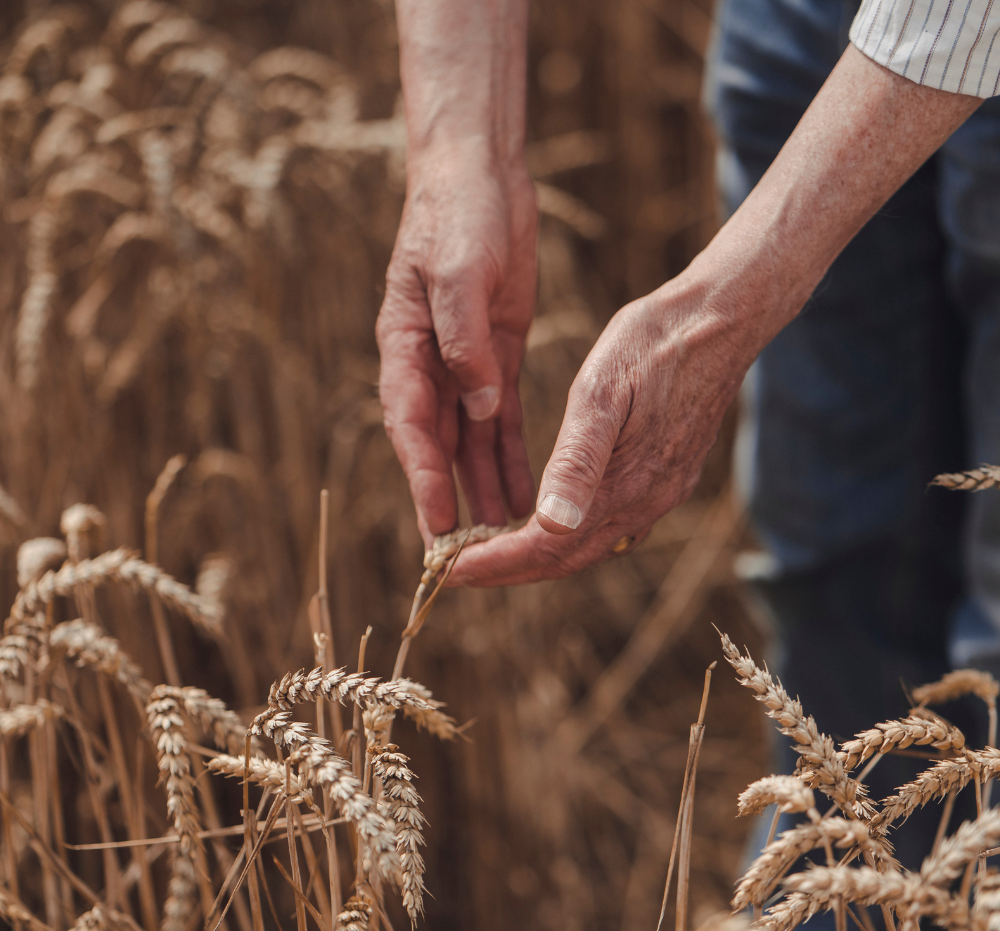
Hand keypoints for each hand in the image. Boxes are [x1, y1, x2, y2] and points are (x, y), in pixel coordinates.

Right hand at [376, 145, 537, 544]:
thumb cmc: (457, 216)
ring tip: (501, 540)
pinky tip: (523, 493)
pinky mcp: (497, 359)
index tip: (438, 525)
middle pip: (436, 447)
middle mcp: (429, 366)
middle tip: (462, 559)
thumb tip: (478, 405)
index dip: (423, 477)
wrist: (479, 179)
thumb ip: (463, 338)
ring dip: (483, 490)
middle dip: (448, 501)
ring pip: (471, 443)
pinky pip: (503, 421)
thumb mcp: (457, 271)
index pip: (410, 424)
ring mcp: (463, 367)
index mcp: (404, 347)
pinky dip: (511, 458)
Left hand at [446, 276, 756, 585]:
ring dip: (540, 559)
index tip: (449, 571)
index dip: (495, 564)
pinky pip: (613, 527)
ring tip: (494, 554)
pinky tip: (555, 525)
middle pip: (567, 560)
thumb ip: (577, 461)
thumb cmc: (652, 344)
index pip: (546, 548)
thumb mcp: (602, 392)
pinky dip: (573, 537)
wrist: (721, 321)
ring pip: (590, 548)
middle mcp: (645, 502)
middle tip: (457, 570)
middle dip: (508, 571)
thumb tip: (551, 525)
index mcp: (622, 484)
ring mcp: (662, 494)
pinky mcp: (669, 479)